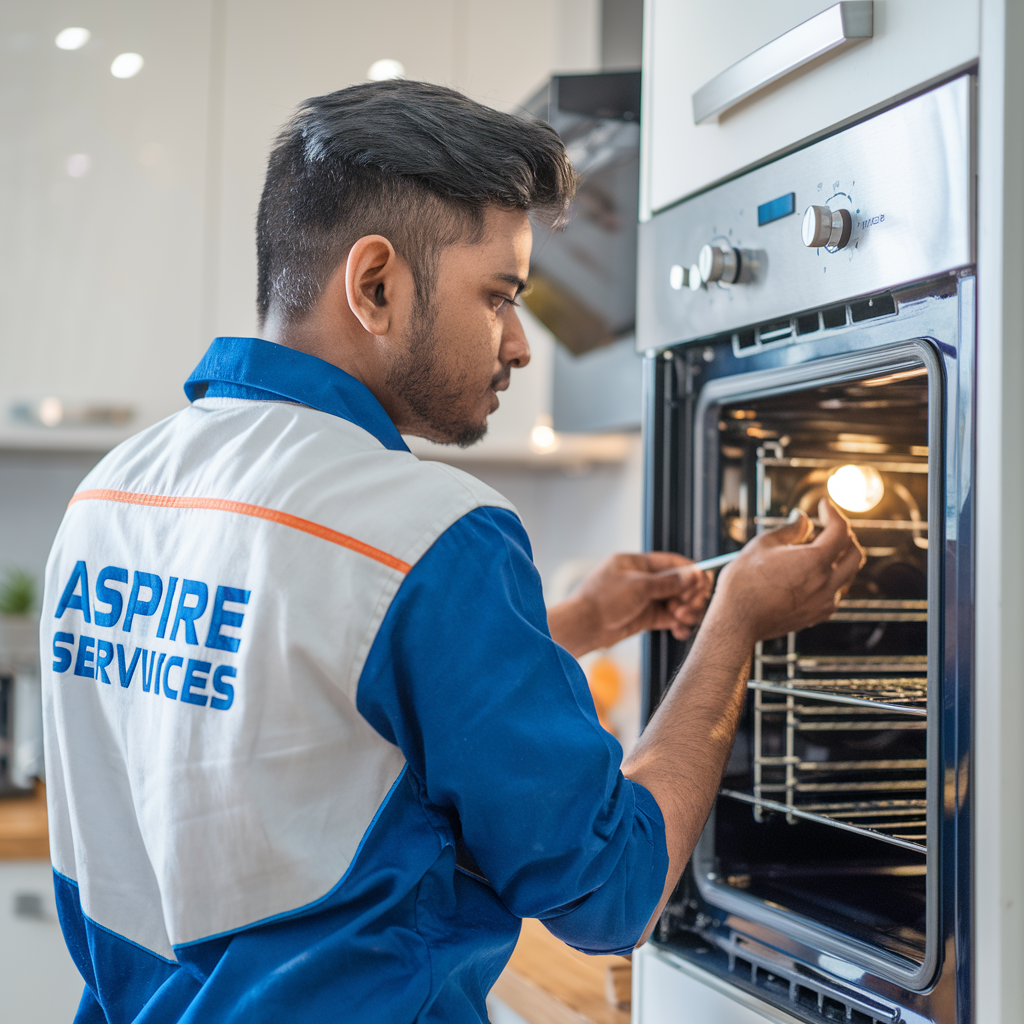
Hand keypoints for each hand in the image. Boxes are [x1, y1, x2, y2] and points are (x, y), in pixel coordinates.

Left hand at [548, 552, 712, 657]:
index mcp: (637, 563)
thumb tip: (695, 573)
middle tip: (690, 606)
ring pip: (676, 601)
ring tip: (682, 618)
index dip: (691, 572)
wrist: (583, 627)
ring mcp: (644, 599)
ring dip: (686, 610)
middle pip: (678, 583)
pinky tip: (680, 630)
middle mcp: (642, 579)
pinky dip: (678, 624)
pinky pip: (669, 618)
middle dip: (690, 594)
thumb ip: (669, 582)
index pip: (672, 563)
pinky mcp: (645, 617)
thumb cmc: (603, 600)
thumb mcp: (639, 587)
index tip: (704, 583)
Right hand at [713, 497, 864, 644]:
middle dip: (844, 534)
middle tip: (826, 526)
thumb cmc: (744, 582)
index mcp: (815, 561)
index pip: (840, 530)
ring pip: (849, 574)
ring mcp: (825, 601)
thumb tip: (803, 518)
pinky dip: (833, 577)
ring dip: (840, 557)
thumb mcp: (763, 544)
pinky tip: (812, 573)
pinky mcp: (819, 614)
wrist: (737, 621)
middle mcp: (827, 583)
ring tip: (815, 550)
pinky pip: (837, 591)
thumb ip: (790, 529)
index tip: (823, 505)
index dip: (833, 512)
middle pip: (855, 552)